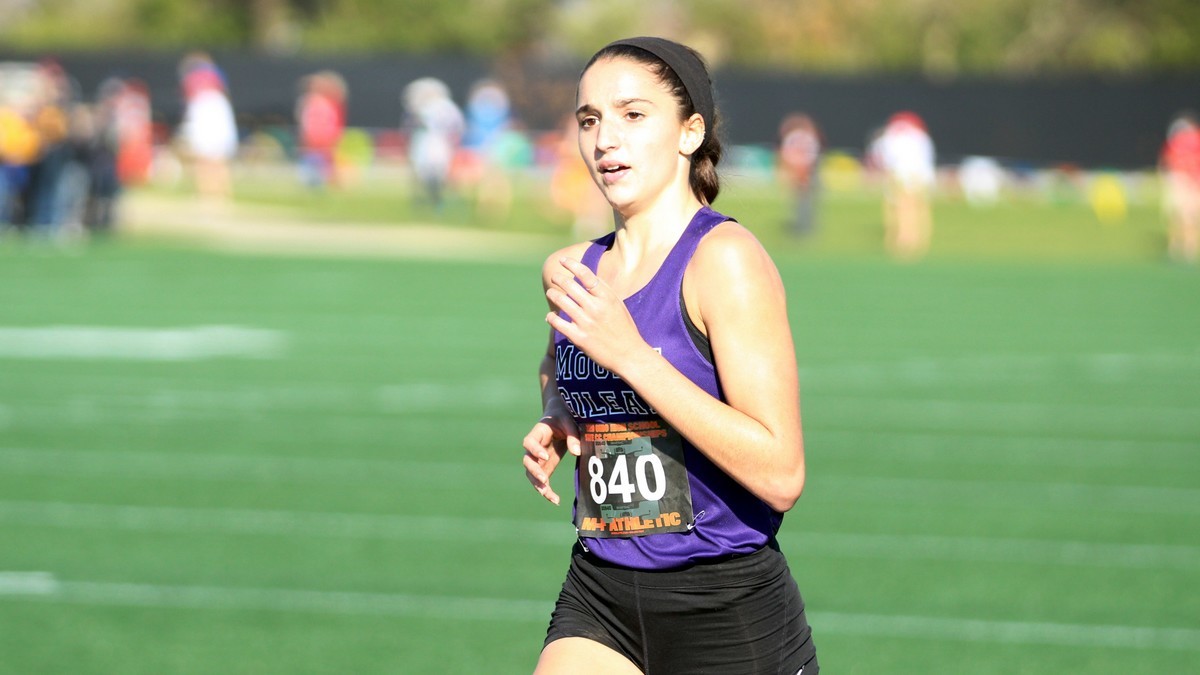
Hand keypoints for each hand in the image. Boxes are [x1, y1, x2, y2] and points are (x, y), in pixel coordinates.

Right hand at [522, 411, 580, 504]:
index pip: (529, 442)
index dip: (535, 450)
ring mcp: (538, 459)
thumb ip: (573, 436)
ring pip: (532, 475)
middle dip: (535, 471)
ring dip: (539, 486)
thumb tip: (576, 452)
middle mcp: (534, 448)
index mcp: (538, 433)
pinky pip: (542, 481)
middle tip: (545, 480)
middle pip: (527, 461)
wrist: (560, 418)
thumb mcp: (569, 422)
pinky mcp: (545, 467)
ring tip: (551, 496)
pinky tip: (555, 500)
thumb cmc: (564, 417)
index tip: (545, 456)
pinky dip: (547, 491)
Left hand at [544, 257, 647, 373]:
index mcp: (607, 297)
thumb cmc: (624, 328)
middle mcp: (596, 307)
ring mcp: (586, 323)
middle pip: (570, 286)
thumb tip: (585, 277)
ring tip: (551, 292)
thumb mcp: (618, 305)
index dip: (572, 265)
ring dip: (553, 294)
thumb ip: (603, 291)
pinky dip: (551, 317)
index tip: (563, 260)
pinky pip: (558, 323)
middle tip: (555, 277)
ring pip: (561, 301)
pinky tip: (550, 316)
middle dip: (559, 278)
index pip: (586, 275)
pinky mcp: (579, 338)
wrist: (629, 355)